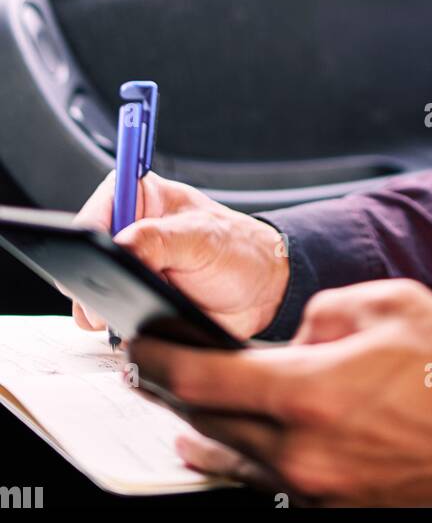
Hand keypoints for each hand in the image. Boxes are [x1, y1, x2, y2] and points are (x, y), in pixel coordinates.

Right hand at [61, 170, 288, 340]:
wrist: (259, 290)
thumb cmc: (237, 250)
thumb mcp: (201, 239)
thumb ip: (158, 240)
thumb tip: (119, 249)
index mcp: (138, 196)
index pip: (91, 217)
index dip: (90, 244)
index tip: (104, 264)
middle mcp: (125, 230)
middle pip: (82, 261)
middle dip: (96, 283)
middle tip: (126, 293)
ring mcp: (125, 267)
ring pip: (87, 295)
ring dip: (108, 308)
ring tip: (147, 302)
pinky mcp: (129, 299)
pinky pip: (104, 319)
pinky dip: (119, 326)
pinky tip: (147, 319)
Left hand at [129, 279, 431, 506]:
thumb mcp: (395, 304)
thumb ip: (327, 311)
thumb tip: (296, 335)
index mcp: (314, 393)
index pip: (206, 381)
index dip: (162, 360)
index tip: (140, 342)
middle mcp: (306, 452)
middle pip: (209, 424)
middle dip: (173, 390)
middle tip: (154, 362)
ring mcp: (320, 488)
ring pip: (235, 456)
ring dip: (204, 425)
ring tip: (185, 398)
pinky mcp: (338, 507)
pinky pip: (270, 479)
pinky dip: (241, 458)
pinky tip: (225, 446)